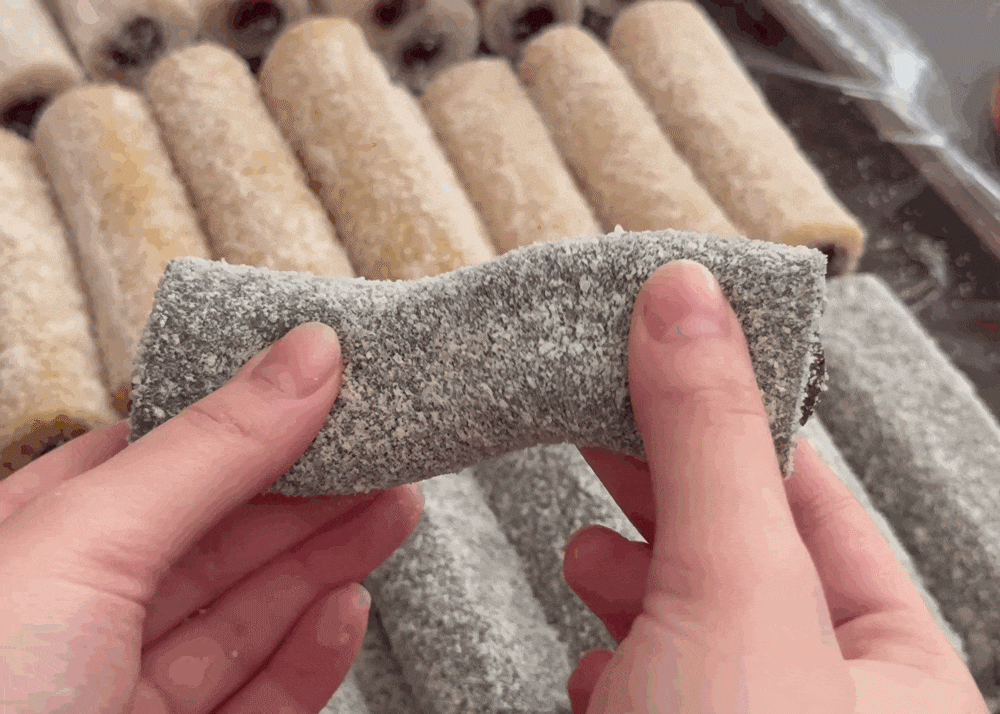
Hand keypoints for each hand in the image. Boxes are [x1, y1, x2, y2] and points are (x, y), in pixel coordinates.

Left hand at [0, 322, 424, 713]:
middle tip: (391, 447)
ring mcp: (119, 696)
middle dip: (310, 488)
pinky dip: (308, 654)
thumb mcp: (87, 542)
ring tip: (397, 507)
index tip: (332, 385)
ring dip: (327, 560)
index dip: (250, 416)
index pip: (159, 455)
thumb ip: (211, 449)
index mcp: (29, 541)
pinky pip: (255, 696)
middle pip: (217, 534)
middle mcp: (71, 616)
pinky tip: (346, 606)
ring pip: (245, 613)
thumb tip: (308, 353)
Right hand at [565, 260, 989, 712]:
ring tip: (589, 552)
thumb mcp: (734, 588)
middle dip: (665, 500)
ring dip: (629, 578)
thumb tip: (685, 300)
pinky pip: (648, 682)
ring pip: (688, 622)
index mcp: (904, 678)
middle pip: (742, 560)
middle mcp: (830, 706)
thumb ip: (710, 440)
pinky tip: (592, 660)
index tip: (673, 366)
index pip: (824, 509)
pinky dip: (610, 653)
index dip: (741, 430)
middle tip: (604, 430)